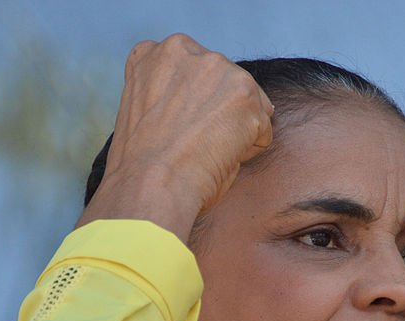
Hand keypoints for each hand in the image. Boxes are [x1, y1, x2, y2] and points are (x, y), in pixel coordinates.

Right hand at [79, 34, 274, 240]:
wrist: (150, 186)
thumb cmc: (142, 166)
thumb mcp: (143, 112)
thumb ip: (171, 95)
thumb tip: (206, 109)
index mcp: (153, 54)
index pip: (189, 69)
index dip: (190, 104)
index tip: (179, 128)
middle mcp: (185, 50)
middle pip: (223, 81)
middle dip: (219, 111)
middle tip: (196, 145)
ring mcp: (217, 68)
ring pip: (247, 101)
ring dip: (236, 128)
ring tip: (206, 152)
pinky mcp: (245, 93)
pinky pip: (262, 127)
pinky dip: (250, 148)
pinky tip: (221, 159)